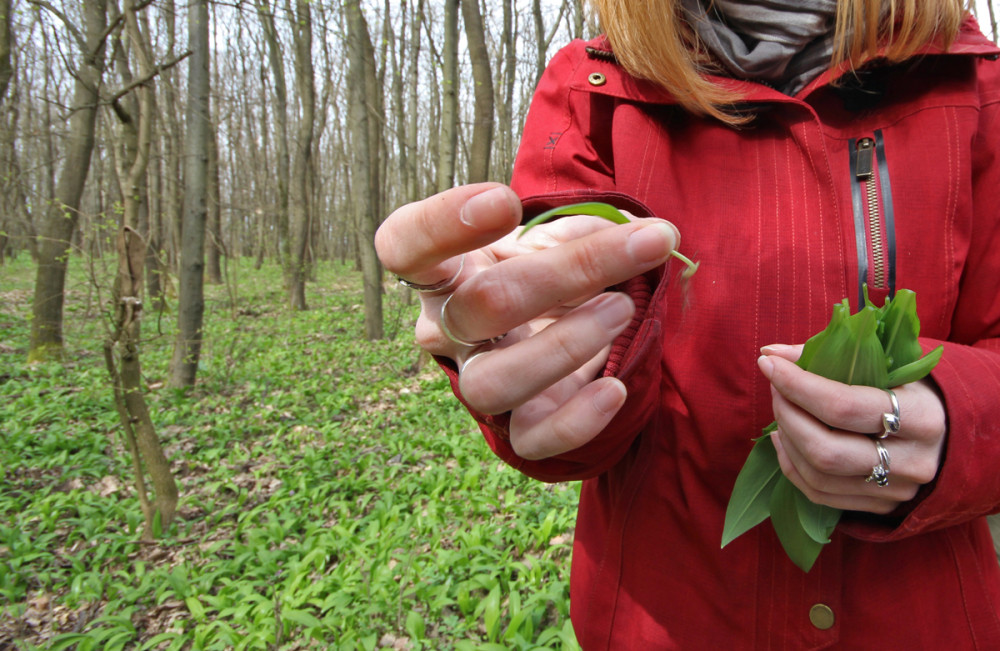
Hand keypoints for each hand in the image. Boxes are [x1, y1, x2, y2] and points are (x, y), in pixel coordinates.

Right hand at [375, 183, 680, 459]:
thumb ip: (587, 228)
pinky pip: (530, 440)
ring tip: (622, 309)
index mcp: (444, 271)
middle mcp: (445, 328)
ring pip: (491, 384)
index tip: (505, 202)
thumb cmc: (549, 272)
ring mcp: (477, 380)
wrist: (563, 331)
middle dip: (568, 271)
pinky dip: (575, 420)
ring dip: (565, 346)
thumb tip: (641, 232)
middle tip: (640, 246)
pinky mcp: (515, 428)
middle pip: (480, 306)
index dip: (442, 224)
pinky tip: (614, 388)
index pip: (405, 245)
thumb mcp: (557, 237)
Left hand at [758, 344, 946, 514]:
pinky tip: (783, 439)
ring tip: (780, 411)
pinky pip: (820, 495)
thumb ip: (828, 355)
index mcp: (923, 416)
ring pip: (819, 475)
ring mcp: (897, 490)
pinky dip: (791, 465)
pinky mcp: (880, 507)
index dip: (798, 385)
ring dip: (786, 439)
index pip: (845, 406)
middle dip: (788, 415)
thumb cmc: (910, 389)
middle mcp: (914, 461)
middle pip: (827, 450)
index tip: (769, 365)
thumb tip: (769, 353)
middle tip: (776, 388)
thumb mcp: (886, 364)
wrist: (955, 435)